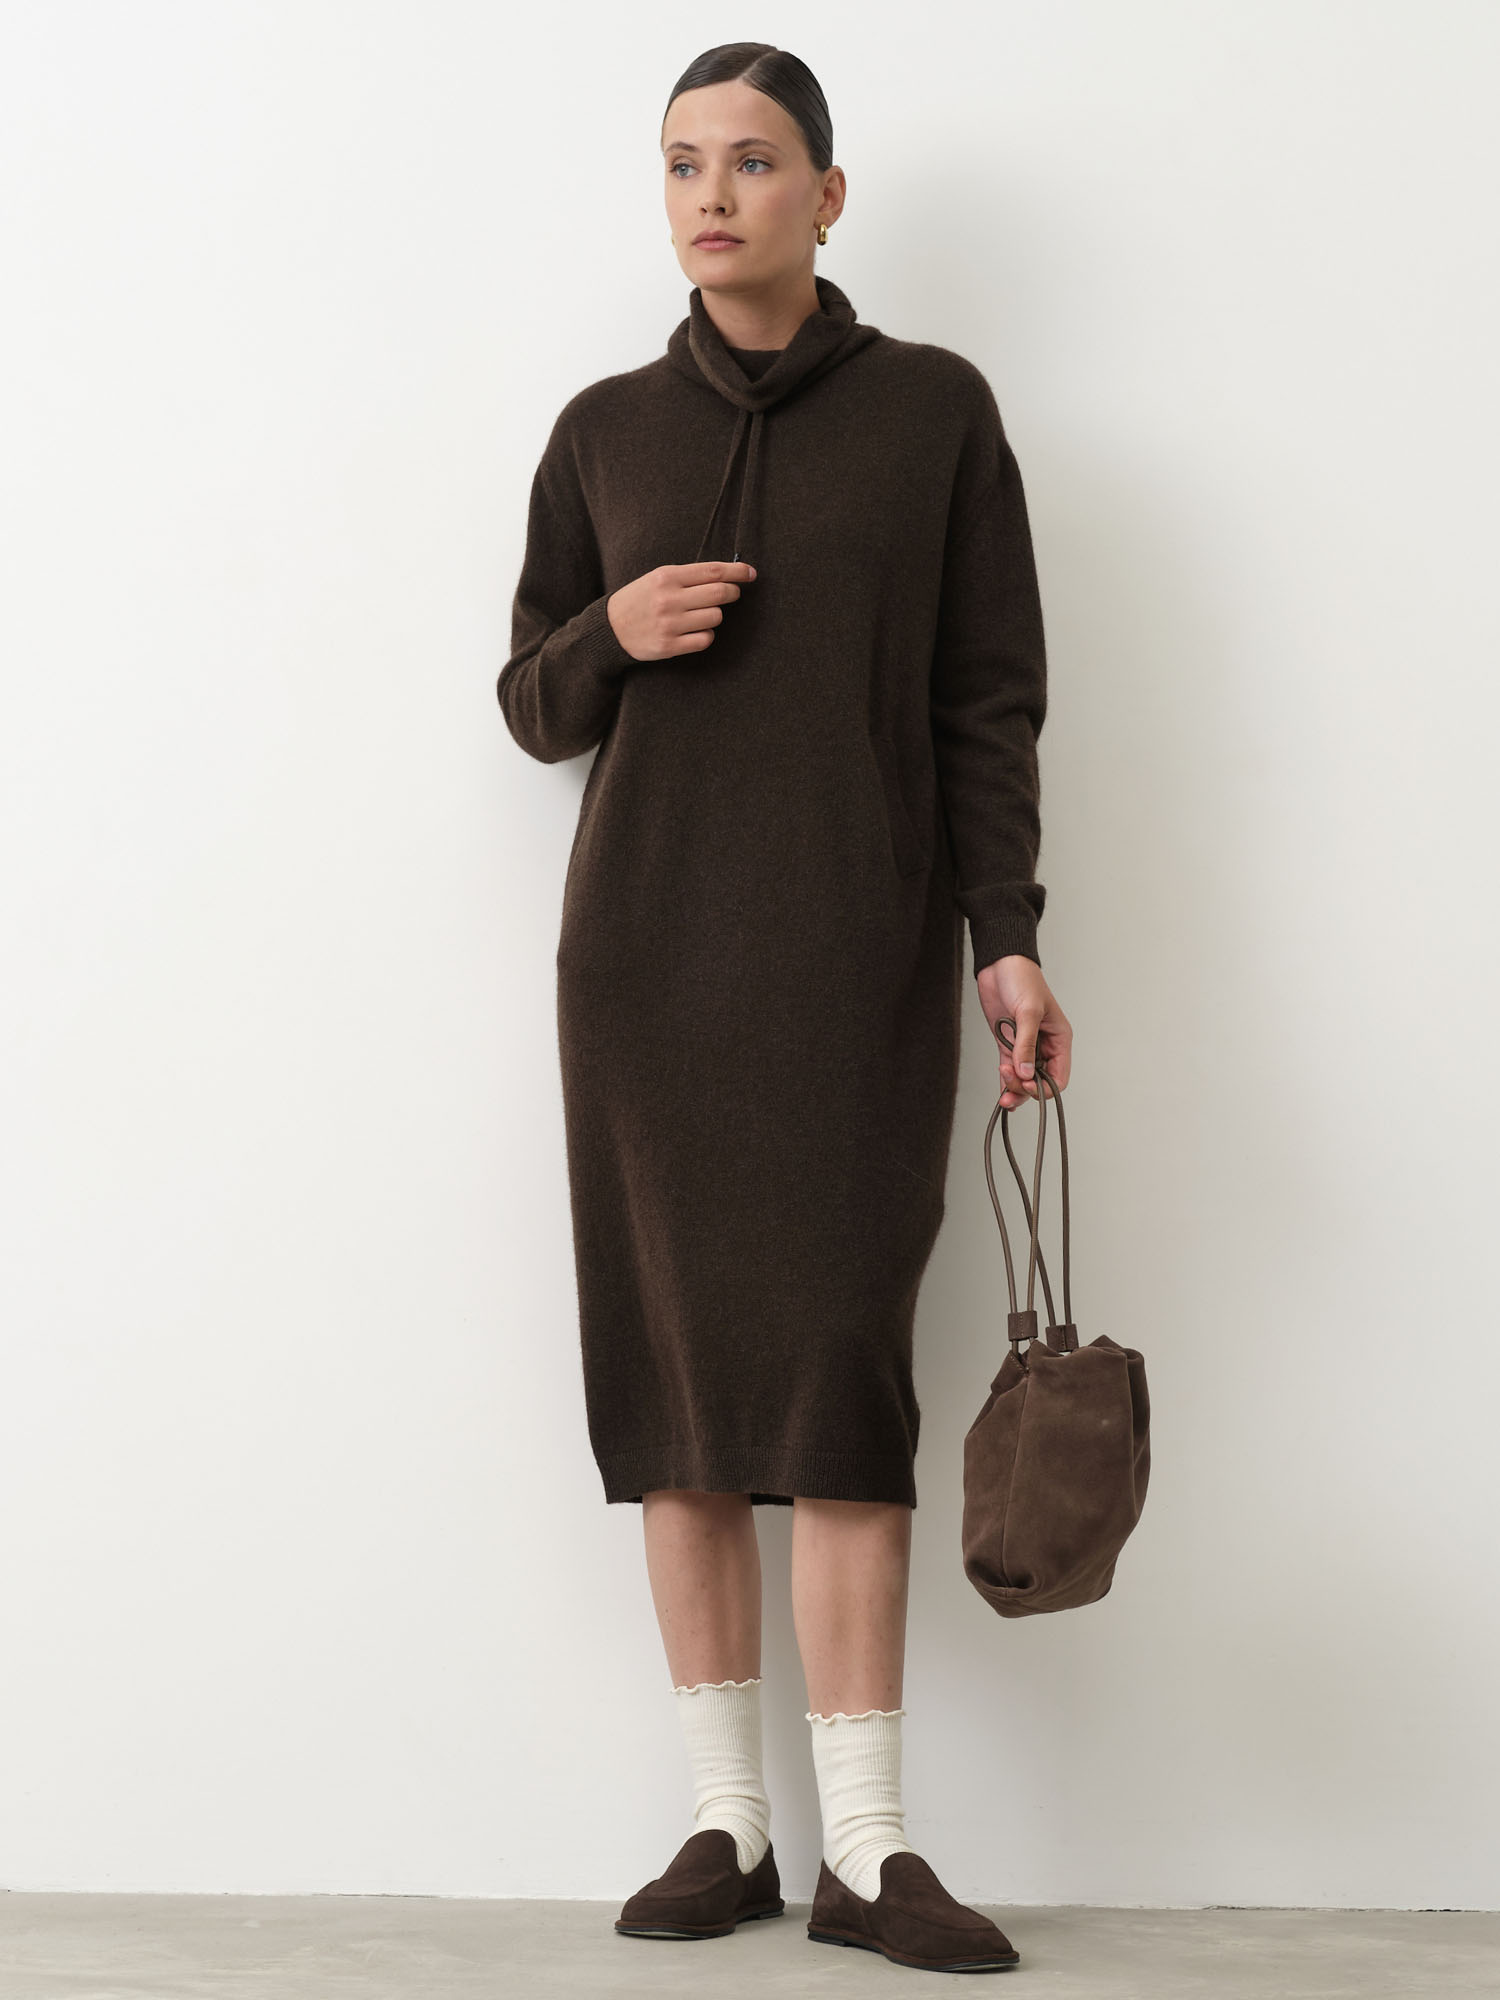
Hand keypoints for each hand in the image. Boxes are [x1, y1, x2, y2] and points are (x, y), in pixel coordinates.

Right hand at [605, 560, 756, 660]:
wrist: (610, 628)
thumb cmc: (640, 599)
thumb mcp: (658, 578)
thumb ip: (689, 576)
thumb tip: (727, 576)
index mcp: (667, 576)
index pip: (713, 571)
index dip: (738, 572)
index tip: (751, 574)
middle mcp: (669, 599)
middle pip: (719, 593)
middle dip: (732, 593)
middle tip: (731, 594)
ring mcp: (670, 624)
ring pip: (716, 617)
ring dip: (715, 615)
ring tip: (701, 615)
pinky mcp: (669, 646)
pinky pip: (706, 640)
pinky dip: (706, 635)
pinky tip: (695, 631)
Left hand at [976, 955, 1071, 1111]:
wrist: (1000, 964)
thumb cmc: (1022, 979)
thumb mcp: (1028, 1012)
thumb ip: (1026, 1044)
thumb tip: (1026, 1073)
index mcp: (1059, 1039)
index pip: (1059, 1076)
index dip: (1044, 1087)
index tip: (1028, 1085)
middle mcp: (1045, 1046)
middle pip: (1040, 1081)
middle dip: (1025, 1088)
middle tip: (1008, 1081)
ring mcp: (1026, 1046)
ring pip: (1024, 1078)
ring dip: (1014, 1089)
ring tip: (1002, 1094)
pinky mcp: (1008, 1043)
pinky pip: (1010, 1070)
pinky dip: (1005, 1082)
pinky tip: (1001, 1094)